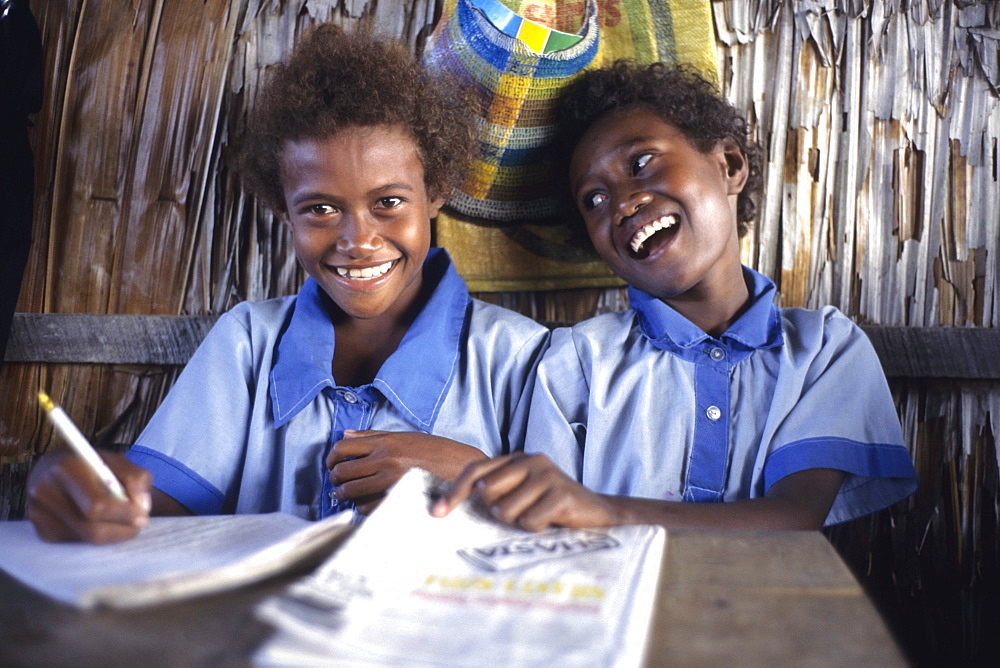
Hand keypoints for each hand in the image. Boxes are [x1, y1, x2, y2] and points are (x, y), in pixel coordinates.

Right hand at [26, 449, 152, 543]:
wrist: (55, 467)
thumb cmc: (91, 464)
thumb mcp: (118, 461)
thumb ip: (137, 479)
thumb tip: (142, 508)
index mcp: (66, 467)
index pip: (97, 505)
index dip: (124, 514)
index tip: (143, 516)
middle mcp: (45, 491)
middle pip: (91, 529)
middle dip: (121, 530)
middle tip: (138, 524)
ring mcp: (39, 514)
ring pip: (85, 539)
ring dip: (111, 533)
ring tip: (120, 518)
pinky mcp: (41, 530)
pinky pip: (77, 542)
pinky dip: (95, 535)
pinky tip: (98, 520)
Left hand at [327, 430, 487, 514]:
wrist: (462, 465)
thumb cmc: (434, 451)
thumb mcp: (405, 436)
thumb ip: (373, 436)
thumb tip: (346, 435)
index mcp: (385, 442)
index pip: (342, 447)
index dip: (330, 459)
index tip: (332, 466)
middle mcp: (385, 459)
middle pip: (342, 471)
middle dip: (335, 479)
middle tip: (339, 483)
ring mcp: (390, 480)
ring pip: (350, 492)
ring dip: (344, 496)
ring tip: (348, 496)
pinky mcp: (397, 498)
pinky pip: (366, 508)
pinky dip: (361, 508)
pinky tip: (367, 504)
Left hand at [431, 452, 620, 530]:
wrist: (598, 513)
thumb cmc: (550, 507)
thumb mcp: (520, 495)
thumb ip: (494, 493)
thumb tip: (450, 504)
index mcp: (517, 458)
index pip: (475, 472)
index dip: (454, 492)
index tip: (436, 514)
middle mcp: (530, 460)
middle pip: (488, 493)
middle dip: (497, 513)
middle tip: (519, 516)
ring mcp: (547, 474)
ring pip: (506, 511)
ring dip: (518, 523)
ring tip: (538, 518)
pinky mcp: (561, 492)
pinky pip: (529, 521)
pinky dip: (536, 528)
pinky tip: (551, 522)